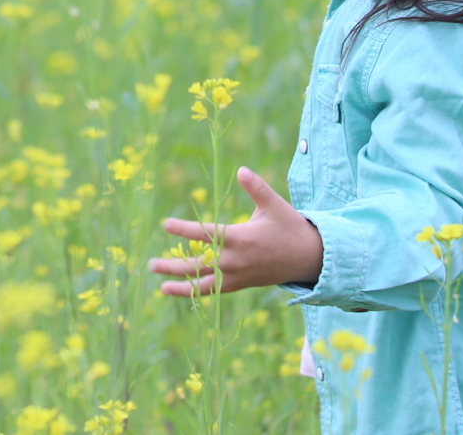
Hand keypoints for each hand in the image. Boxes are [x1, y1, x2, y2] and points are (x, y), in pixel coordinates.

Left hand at [148, 166, 323, 295]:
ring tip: (160, 286)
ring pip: (206, 284)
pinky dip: (198, 292)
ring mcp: (239, 276)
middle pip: (200, 265)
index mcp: (242, 238)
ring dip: (182, 285)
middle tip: (151, 265)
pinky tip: (182, 290)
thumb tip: (241, 170)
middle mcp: (237, 261)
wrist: (310, 259)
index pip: (207, 234)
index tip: (165, 225)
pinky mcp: (242, 284)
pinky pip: (217, 291)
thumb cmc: (290, 227)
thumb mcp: (276, 205)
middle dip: (175, 266)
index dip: (185, 229)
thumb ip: (257, 188)